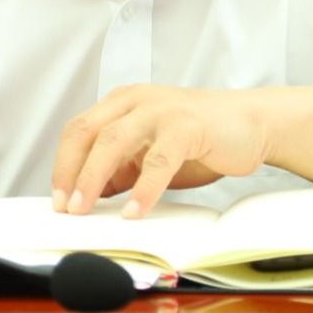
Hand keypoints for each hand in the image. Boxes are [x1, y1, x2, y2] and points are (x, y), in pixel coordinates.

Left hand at [51, 85, 272, 218]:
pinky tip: (134, 211)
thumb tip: (88, 196)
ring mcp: (161, 110)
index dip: (63, 165)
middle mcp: (137, 101)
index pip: (79, 131)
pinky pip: (158, 160)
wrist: (253, 122)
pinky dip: (143, 188)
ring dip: (94, 177)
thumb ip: (121, 169)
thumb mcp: (150, 153)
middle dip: (70, 172)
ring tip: (85, 209)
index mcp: (123, 103)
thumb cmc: (201, 138)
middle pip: (87, 132)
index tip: (59, 200)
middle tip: (66, 207)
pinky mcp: (187, 127)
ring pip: (114, 141)